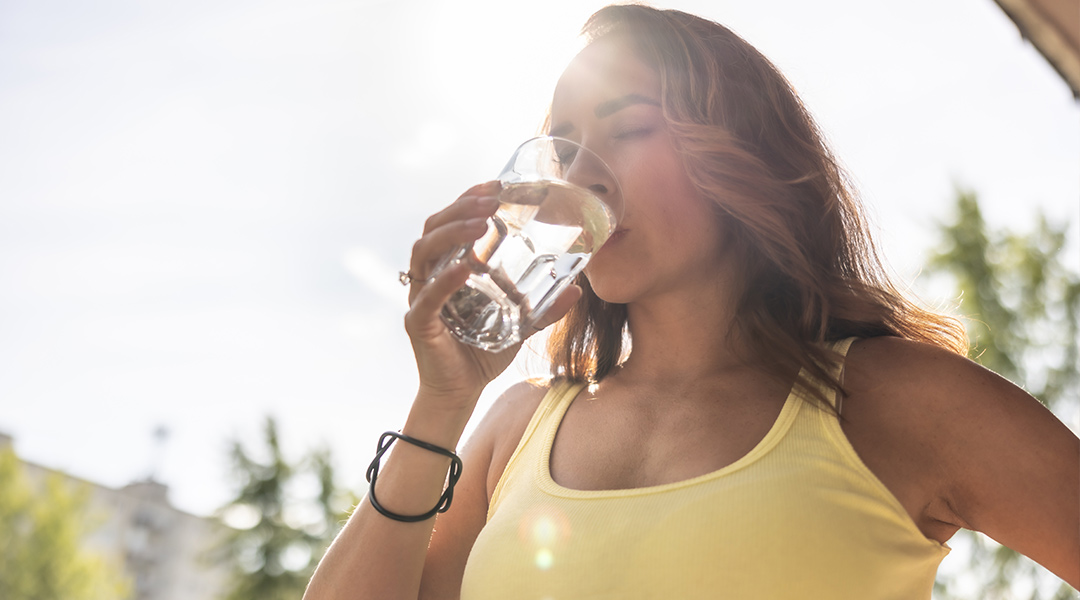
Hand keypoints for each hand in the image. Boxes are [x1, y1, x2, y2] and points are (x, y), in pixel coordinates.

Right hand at [404, 182, 581, 411]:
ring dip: (451, 232)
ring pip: (424, 251)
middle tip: (490, 197)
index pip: (452, 221)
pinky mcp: (418, 322)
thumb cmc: (483, 352)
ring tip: (479, 222)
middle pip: (434, 227)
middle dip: (460, 207)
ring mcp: (420, 297)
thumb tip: (578, 288)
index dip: (469, 198)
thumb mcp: (521, 323)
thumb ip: (544, 306)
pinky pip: (427, 295)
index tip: (496, 183)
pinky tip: (466, 267)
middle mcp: (430, 275)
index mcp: (449, 266)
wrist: (461, 392)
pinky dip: (445, 279)